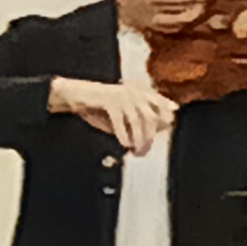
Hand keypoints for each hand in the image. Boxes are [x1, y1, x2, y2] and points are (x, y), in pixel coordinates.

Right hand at [49, 73, 171, 152]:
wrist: (81, 95)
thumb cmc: (105, 108)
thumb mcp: (126, 113)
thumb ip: (142, 121)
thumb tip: (156, 135)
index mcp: (141, 93)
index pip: (162, 107)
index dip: (165, 122)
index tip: (160, 136)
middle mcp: (134, 93)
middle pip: (151, 118)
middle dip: (149, 139)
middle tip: (142, 152)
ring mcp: (122, 96)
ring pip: (136, 121)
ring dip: (137, 140)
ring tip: (134, 152)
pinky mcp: (109, 101)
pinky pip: (120, 121)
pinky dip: (123, 135)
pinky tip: (125, 144)